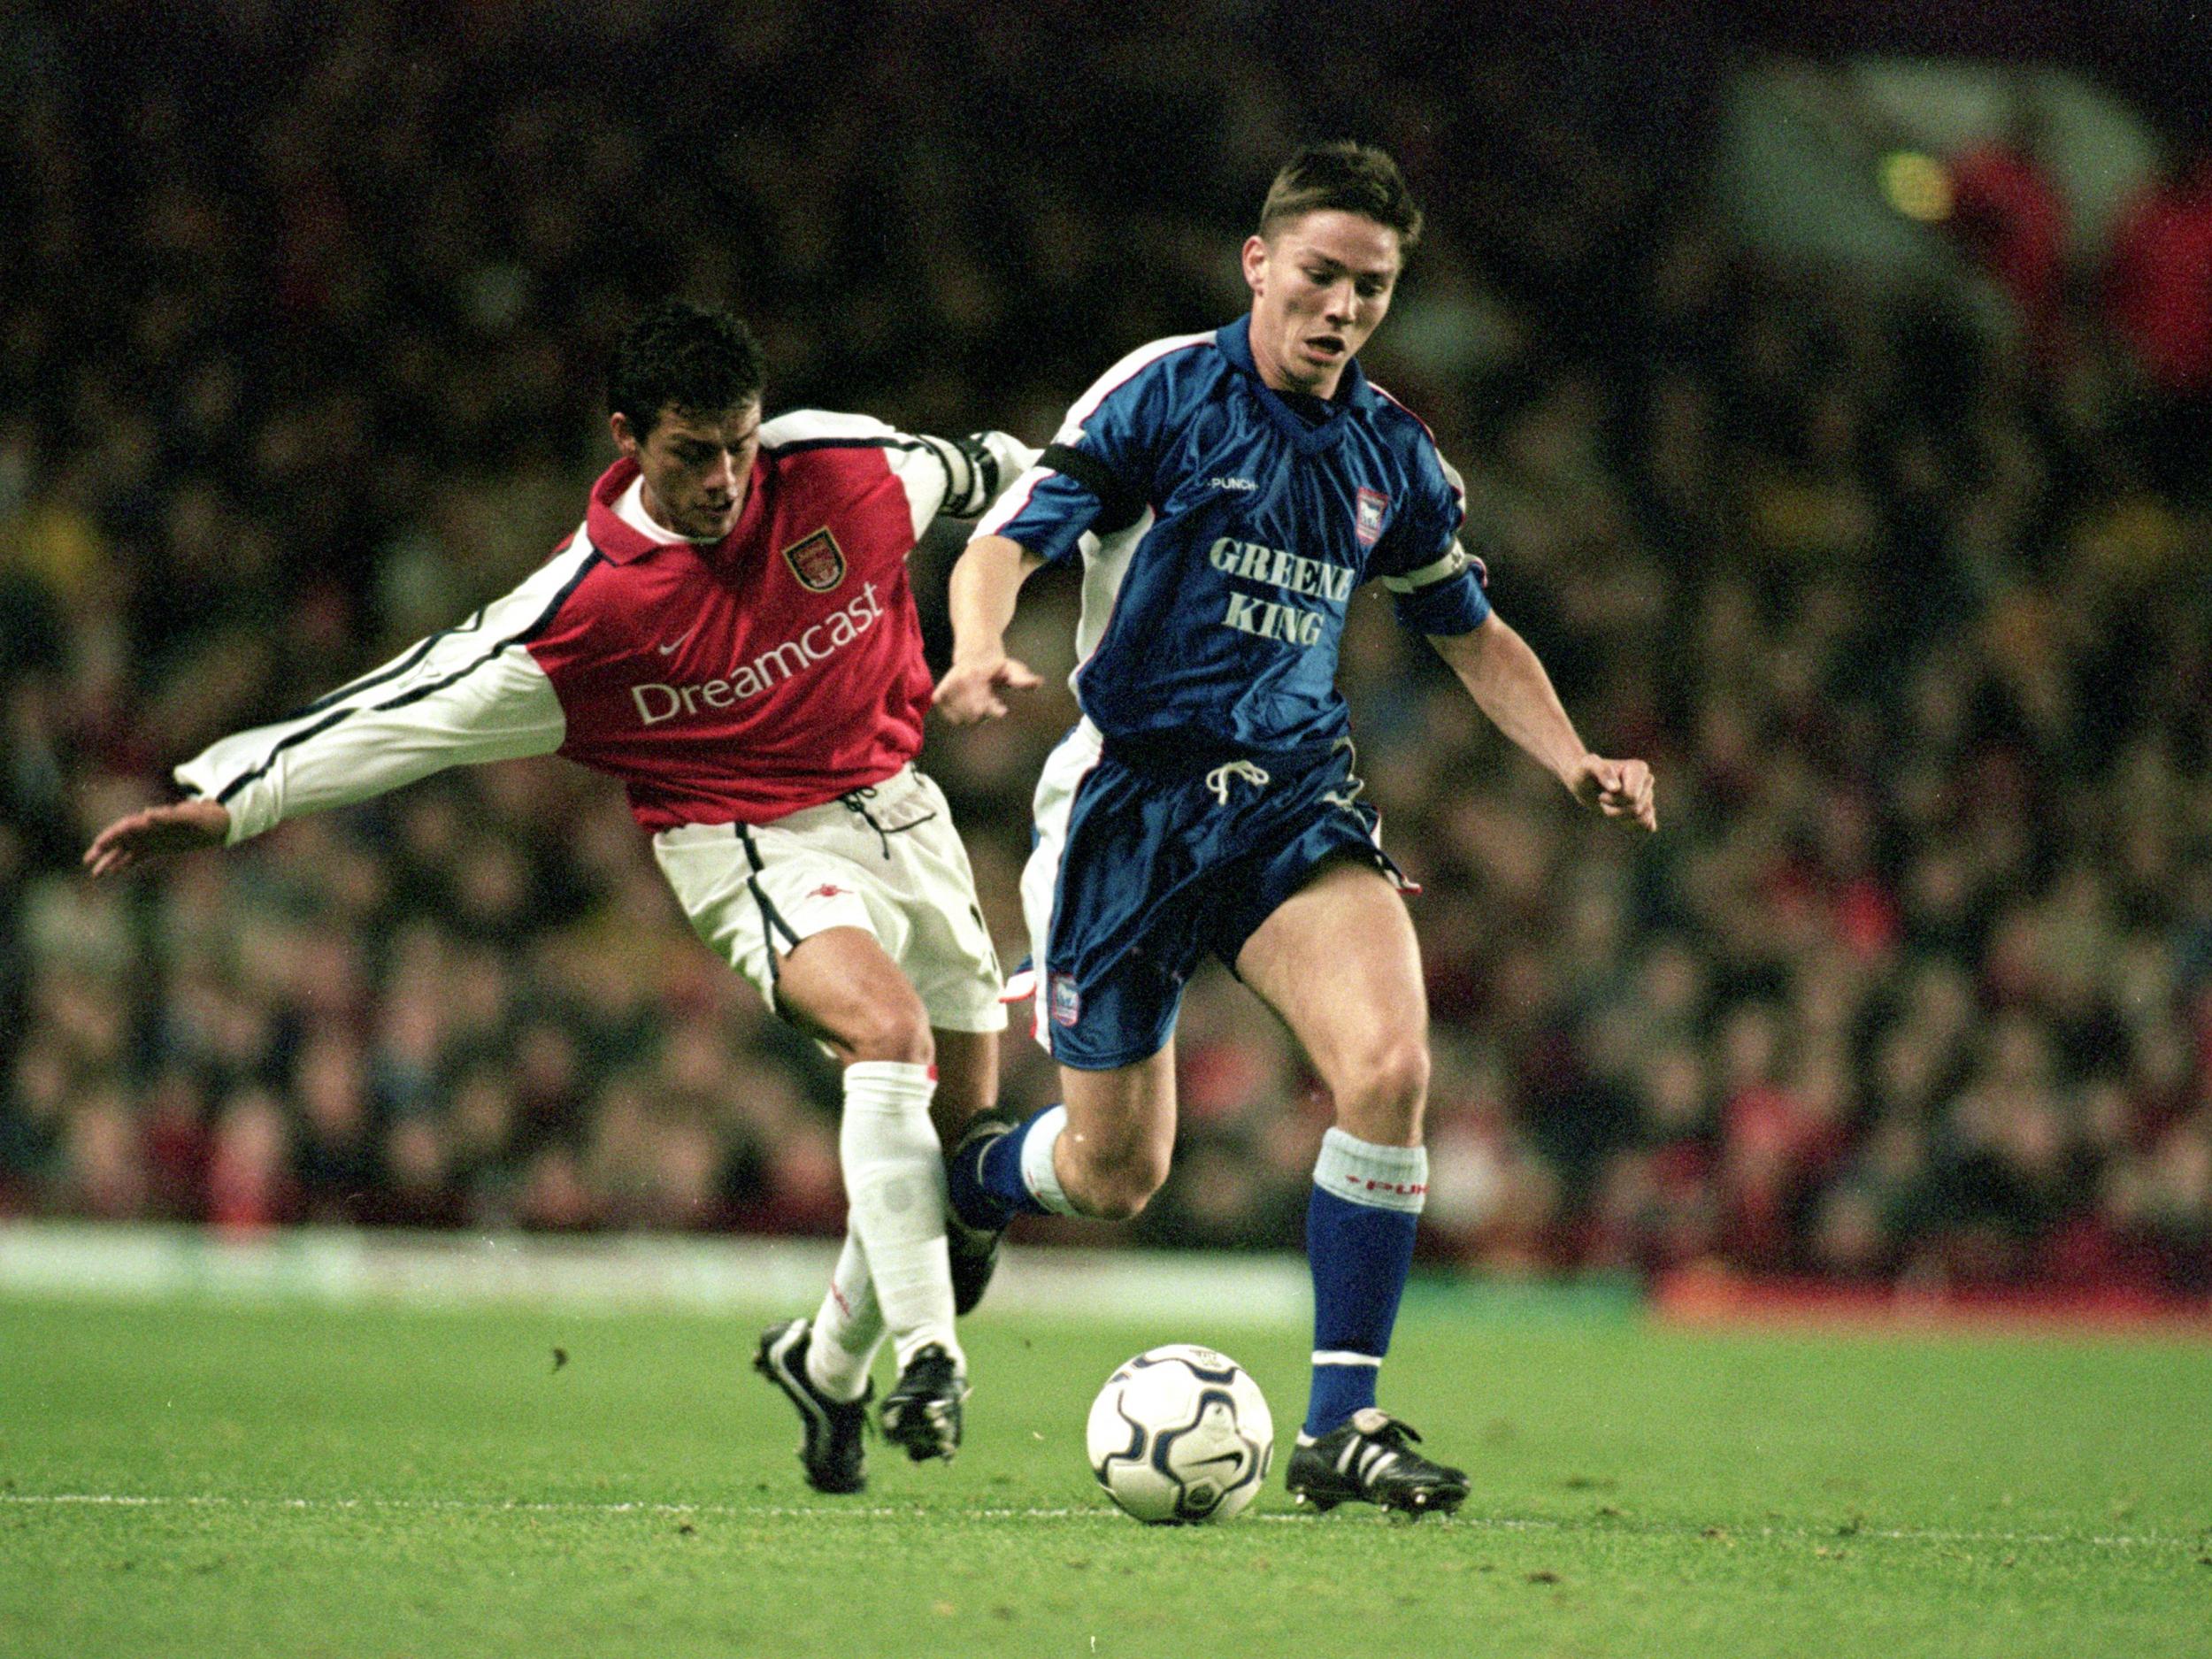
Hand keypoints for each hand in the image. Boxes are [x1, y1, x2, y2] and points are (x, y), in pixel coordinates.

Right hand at [82, 799, 231, 877]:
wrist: (215, 823)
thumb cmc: (202, 818)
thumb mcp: (189, 816)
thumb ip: (168, 817)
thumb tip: (146, 814)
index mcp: (152, 820)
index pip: (126, 827)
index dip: (112, 835)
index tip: (99, 843)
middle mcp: (147, 829)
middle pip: (120, 839)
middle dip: (103, 849)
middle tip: (87, 861)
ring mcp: (150, 839)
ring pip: (124, 851)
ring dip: (109, 861)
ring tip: (95, 874)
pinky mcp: (155, 848)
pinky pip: (135, 857)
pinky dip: (122, 864)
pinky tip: (111, 873)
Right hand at [933, 649, 1041, 724]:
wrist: (974, 652)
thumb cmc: (997, 665)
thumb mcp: (1014, 670)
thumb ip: (1024, 679)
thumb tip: (1038, 683)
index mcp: (975, 677)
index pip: (981, 707)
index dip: (993, 712)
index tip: (1002, 709)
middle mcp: (959, 683)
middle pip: (973, 717)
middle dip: (984, 714)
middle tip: (990, 701)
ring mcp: (948, 689)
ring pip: (962, 719)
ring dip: (973, 715)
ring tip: (980, 702)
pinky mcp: (939, 696)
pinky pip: (951, 718)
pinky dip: (959, 716)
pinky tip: (968, 706)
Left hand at [1568, 755, 1656, 831]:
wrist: (1584, 783)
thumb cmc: (1585, 771)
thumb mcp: (1587, 766)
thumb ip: (1602, 771)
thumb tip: (1616, 788)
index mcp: (1639, 768)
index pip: (1631, 797)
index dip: (1613, 800)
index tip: (1603, 792)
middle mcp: (1647, 781)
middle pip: (1635, 809)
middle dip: (1614, 809)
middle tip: (1603, 798)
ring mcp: (1648, 795)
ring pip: (1639, 819)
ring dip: (1618, 817)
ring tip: (1609, 805)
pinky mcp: (1645, 809)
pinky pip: (1647, 826)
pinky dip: (1633, 826)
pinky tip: (1624, 821)